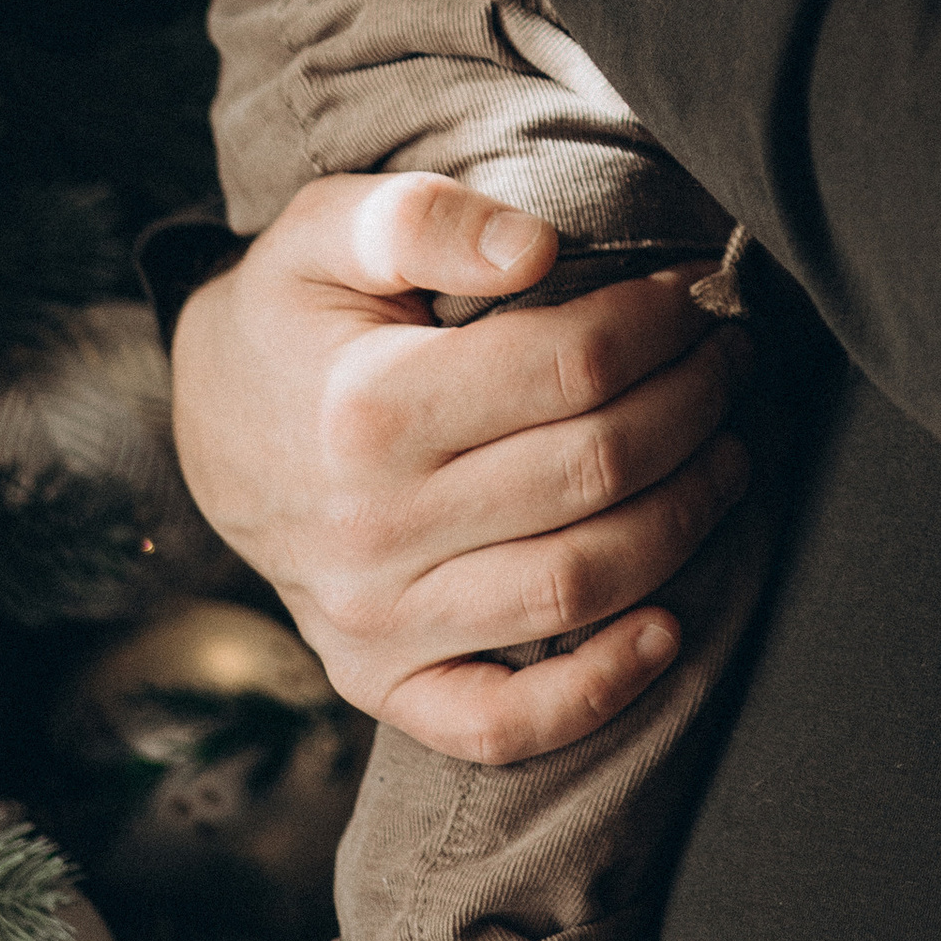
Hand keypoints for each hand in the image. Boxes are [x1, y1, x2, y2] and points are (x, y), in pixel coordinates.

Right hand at [169, 173, 753, 764]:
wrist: (210, 420)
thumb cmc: (296, 310)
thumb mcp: (331, 227)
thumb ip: (426, 217)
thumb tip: (536, 251)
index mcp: (368, 408)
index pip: (572, 366)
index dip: (660, 325)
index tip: (696, 294)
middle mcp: (373, 530)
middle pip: (594, 471)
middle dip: (694, 404)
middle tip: (731, 358)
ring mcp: (376, 623)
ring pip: (578, 585)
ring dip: (685, 517)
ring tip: (729, 450)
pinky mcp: (379, 683)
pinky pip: (501, 723)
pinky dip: (596, 692)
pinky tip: (670, 629)